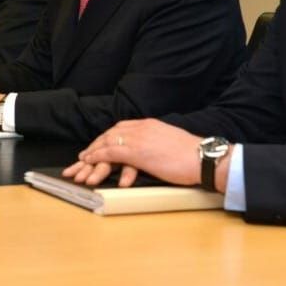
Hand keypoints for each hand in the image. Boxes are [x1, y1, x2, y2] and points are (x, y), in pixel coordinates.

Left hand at [62, 119, 204, 187]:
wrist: (203, 158)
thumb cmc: (192, 156)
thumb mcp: (170, 142)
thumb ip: (157, 142)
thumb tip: (152, 150)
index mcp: (149, 124)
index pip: (122, 128)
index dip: (108, 137)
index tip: (99, 144)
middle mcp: (141, 127)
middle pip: (111, 133)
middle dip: (96, 143)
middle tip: (84, 154)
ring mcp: (138, 138)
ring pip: (107, 141)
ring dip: (92, 151)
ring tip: (82, 160)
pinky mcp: (137, 152)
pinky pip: (110, 151)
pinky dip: (97, 155)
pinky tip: (89, 161)